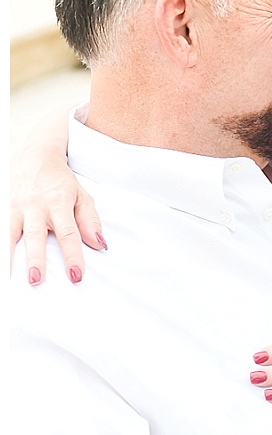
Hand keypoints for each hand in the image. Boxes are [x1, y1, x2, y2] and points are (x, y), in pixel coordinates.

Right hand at [10, 160, 104, 284]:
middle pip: (36, 236)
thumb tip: (100, 244)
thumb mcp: (80, 195)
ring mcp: (14, 206)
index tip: (76, 275)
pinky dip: (0, 243)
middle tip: (36, 279)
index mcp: (58, 203)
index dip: (72, 256)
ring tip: (8, 278)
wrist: (33, 154)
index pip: (68, 233)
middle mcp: (35, 206)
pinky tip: (2, 265)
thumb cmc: (60, 180)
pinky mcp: (1, 206)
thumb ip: (89, 220)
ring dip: (8, 256)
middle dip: (35, 258)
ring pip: (9, 233)